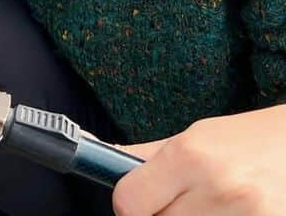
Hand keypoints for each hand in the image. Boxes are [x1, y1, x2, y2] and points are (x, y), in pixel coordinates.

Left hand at [113, 105, 285, 214]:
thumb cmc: (249, 140)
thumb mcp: (194, 137)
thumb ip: (146, 157)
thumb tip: (96, 156)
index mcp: (190, 156)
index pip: (129, 202)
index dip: (129, 205)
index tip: (138, 201)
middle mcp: (219, 189)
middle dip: (162, 214)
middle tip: (182, 200)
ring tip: (209, 207)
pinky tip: (229, 215)